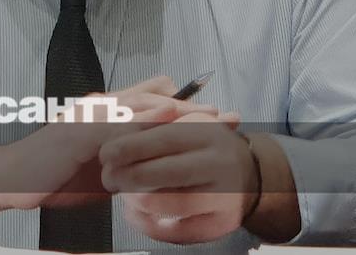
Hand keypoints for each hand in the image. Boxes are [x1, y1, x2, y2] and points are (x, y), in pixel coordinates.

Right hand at [0, 76, 229, 221]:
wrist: (13, 179)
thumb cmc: (54, 173)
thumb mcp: (99, 165)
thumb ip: (127, 157)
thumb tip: (156, 163)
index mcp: (106, 111)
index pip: (154, 100)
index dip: (189, 106)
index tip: (222, 117)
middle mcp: (101, 106)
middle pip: (157, 98)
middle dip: (196, 107)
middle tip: (229, 116)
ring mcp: (90, 115)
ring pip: (143, 106)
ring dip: (180, 111)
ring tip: (211, 117)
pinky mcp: (79, 130)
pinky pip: (119, 123)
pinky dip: (145, 120)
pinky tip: (168, 119)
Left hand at [98, 111, 258, 244]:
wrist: (249, 176)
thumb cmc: (206, 148)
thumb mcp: (188, 124)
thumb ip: (156, 124)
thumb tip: (118, 132)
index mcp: (208, 133)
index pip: (165, 138)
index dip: (130, 146)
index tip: (106, 152)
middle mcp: (219, 164)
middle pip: (167, 172)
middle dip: (129, 176)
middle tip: (108, 175)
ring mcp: (224, 197)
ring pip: (173, 204)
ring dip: (138, 201)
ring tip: (123, 193)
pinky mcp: (220, 224)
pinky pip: (180, 232)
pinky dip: (151, 225)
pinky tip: (135, 213)